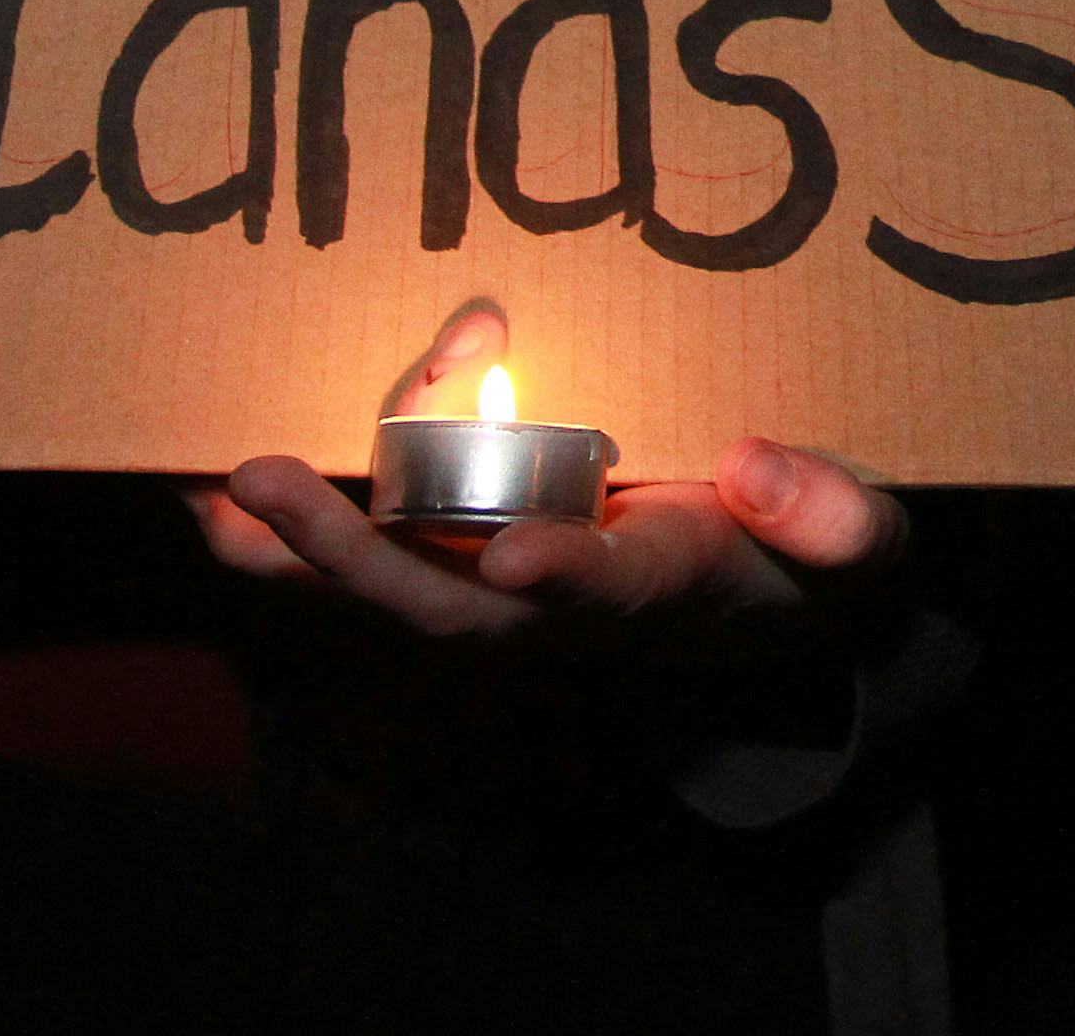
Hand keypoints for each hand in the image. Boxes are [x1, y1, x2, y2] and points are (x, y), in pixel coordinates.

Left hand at [195, 300, 903, 637]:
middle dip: (354, 554)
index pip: (605, 592)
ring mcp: (512, 589)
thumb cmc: (810, 560)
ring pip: (396, 584)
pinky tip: (224, 500)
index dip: (563, 577)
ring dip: (301, 548)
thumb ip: (834, 518)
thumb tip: (756, 468)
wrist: (771, 606)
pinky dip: (306, 533)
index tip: (523, 554)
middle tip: (264, 485)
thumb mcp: (859, 545)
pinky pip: (387, 550)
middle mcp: (565, 604)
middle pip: (449, 604)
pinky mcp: (478, 559)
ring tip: (215, 498)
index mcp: (665, 590)